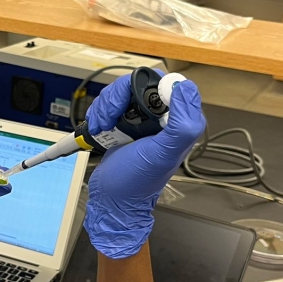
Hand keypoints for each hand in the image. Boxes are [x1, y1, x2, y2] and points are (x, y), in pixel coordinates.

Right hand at [84, 72, 205, 258]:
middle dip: (118, 97)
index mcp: (181, 122)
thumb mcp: (163, 154)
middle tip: (109, 118)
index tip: (131, 105)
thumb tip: (184, 88)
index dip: (146, 87)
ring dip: (105, 106)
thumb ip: (182, 124)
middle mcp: (164, 117)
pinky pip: (112, 102)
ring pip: (123, 91)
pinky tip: (98, 128)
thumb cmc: (137, 182)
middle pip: (140, 83)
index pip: (170, 83)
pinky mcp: (126, 121)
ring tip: (101, 127)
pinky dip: (100, 112)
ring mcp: (143, 118)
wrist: (111, 198)